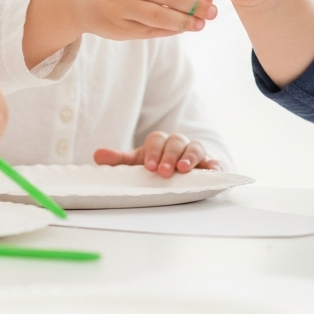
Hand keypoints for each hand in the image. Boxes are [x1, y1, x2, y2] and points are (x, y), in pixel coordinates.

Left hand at [93, 131, 219, 176]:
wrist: (180, 171)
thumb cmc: (157, 165)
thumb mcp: (138, 164)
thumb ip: (119, 161)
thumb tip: (98, 155)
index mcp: (160, 142)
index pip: (156, 141)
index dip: (153, 152)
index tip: (149, 166)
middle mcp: (178, 144)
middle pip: (176, 143)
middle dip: (169, 156)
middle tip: (164, 171)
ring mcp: (195, 153)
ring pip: (195, 149)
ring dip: (190, 158)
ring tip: (183, 170)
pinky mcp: (210, 164)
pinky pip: (215, 163)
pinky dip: (215, 166)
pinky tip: (213, 172)